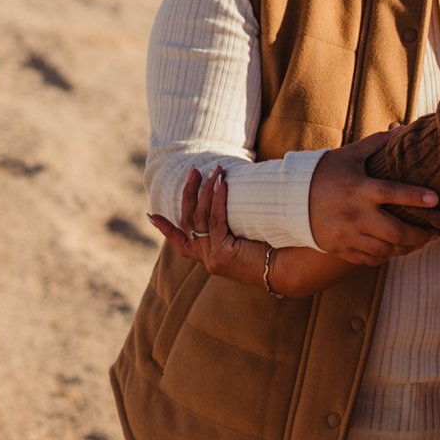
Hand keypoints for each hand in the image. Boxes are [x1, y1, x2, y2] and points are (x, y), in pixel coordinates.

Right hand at [149, 167, 272, 287]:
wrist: (289, 269)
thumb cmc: (274, 248)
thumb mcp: (245, 234)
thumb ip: (232, 223)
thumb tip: (229, 193)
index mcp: (211, 256)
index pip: (181, 243)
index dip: (165, 229)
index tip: (150, 216)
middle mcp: (208, 259)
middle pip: (188, 222)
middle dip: (189, 194)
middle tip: (193, 171)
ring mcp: (213, 259)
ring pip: (200, 219)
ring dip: (205, 190)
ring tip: (213, 169)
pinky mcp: (222, 255)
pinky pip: (216, 221)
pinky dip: (217, 199)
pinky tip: (221, 183)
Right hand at [308, 130, 439, 265]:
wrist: (290, 199)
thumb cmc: (325, 172)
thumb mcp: (350, 155)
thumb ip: (378, 143)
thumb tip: (405, 129)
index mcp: (358, 188)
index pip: (392, 193)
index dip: (416, 197)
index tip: (437, 199)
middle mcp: (354, 214)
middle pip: (395, 232)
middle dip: (420, 234)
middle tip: (437, 231)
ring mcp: (347, 235)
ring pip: (386, 250)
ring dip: (409, 248)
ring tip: (423, 241)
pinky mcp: (340, 249)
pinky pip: (371, 259)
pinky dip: (389, 256)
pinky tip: (400, 249)